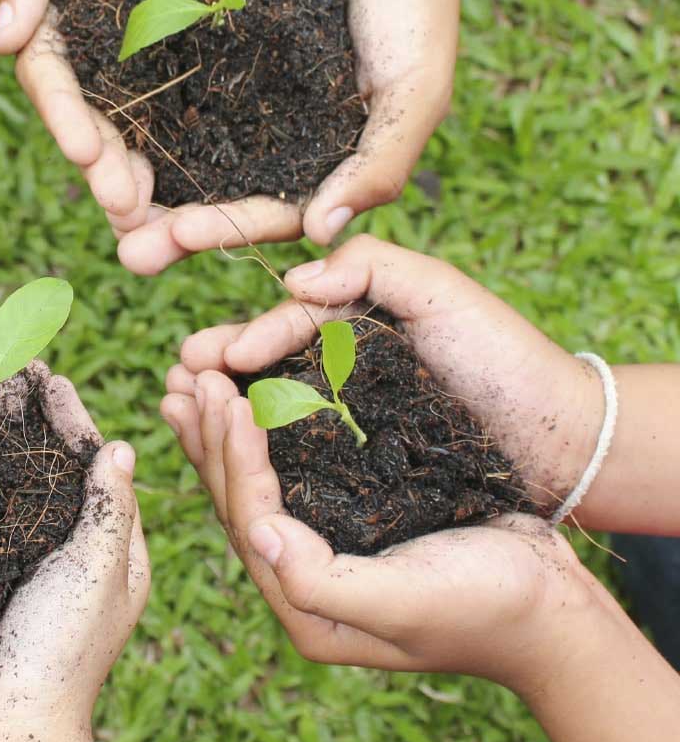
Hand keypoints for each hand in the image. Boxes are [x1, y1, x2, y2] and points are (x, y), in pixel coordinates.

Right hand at [0, 0, 302, 245]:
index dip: (66, 123)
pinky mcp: (219, 55)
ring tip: (167, 223)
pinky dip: (212, 156)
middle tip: (130, 212)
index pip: (52, 81)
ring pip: (151, 131)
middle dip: (109, 171)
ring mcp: (163, 54)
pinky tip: (227, 193)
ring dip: (154, 180)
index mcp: (62, 16)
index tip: (88, 157)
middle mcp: (107, 46)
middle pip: (99, 122)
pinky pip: (212, 112)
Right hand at [0, 355, 149, 726]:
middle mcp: (77, 546)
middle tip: (9, 363)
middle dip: (35, 413)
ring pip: (22, 479)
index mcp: (116, 546)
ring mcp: (35, 559)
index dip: (72, 414)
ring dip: (4, 433)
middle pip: (57, 462)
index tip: (47, 370)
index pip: (97, 462)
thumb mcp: (98, 574)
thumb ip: (109, 509)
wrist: (10, 720)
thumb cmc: (63, 650)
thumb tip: (121, 444)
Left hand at [116, 0, 472, 270]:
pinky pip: (158, 76)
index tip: (178, 237)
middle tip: (124, 251)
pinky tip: (85, 111)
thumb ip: (380, 161)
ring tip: (94, 192)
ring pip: (176, 143)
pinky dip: (126, 97)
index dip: (226, 230)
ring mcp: (233, 91)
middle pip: (212, 193)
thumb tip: (320, 235)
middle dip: (168, 224)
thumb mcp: (416, 87)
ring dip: (137, 172)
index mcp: (317, 161)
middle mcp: (268, 136)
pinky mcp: (202, 42)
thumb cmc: (420, 2)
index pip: (269, 214)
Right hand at [163, 234, 602, 511]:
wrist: (565, 443)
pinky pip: (303, 464)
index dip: (242, 342)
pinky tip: (232, 460)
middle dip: (215, 376)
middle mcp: (344, 376)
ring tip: (186, 415)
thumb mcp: (439, 292)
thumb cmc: (505, 359)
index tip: (205, 360)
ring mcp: (350, 427)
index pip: (284, 327)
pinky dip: (262, 460)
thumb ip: (369, 266)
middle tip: (176, 383)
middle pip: (264, 371)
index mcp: (356, 327)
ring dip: (226, 418)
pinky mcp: (361, 475)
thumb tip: (293, 282)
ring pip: (273, 418)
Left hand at [164, 374, 605, 693]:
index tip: (222, 397)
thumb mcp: (403, 602)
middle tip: (187, 376)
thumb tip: (258, 534)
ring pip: (257, 481)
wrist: (554, 612)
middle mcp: (303, 580)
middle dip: (210, 437)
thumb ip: (321, 580)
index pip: (251, 522)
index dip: (232, 459)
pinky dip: (266, 430)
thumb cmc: (487, 607)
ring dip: (222, 431)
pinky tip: (249, 395)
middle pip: (239, 501)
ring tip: (192, 381)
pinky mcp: (351, 515)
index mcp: (305, 609)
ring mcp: (325, 545)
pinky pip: (292, 468)